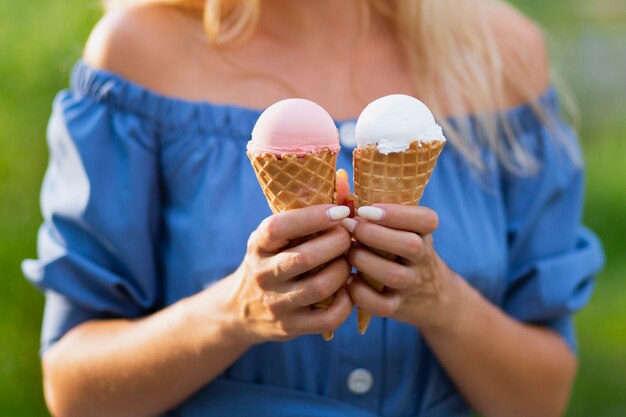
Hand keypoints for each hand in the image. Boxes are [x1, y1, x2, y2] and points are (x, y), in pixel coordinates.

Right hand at [226, 205, 353, 343]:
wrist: (242, 309)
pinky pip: (328, 318)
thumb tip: (346, 180)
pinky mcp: (290, 327)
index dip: (313, 217)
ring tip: (349, 262)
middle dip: (338, 243)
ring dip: (344, 270)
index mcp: (258, 244)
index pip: (279, 227)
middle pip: (306, 257)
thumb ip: (308, 211)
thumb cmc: (272, 259)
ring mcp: (276, 303)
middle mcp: (263, 274)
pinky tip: (348, 290)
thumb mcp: (277, 236)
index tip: (340, 211)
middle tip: (350, 237)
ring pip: (320, 286)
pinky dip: (347, 302)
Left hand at [342, 204, 457, 329]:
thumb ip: (369, 205)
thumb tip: (339, 178)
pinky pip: (383, 306)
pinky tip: (348, 282)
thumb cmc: (394, 245)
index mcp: (423, 232)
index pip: (426, 219)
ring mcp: (412, 283)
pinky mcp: (398, 306)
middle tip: (349, 227)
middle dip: (374, 235)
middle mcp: (422, 257)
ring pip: (396, 276)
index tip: (366, 209)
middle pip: (411, 246)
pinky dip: (362, 295)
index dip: (396, 214)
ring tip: (348, 254)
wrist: (426, 294)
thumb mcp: (394, 225)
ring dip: (366, 262)